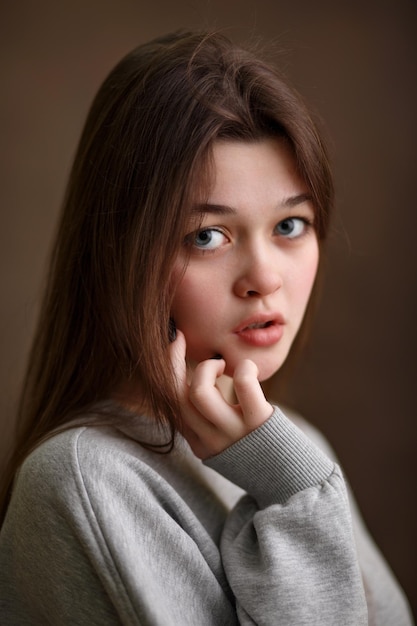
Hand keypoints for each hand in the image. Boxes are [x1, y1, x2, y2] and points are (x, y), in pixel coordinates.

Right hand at [169, 330, 272, 458]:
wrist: (293, 483)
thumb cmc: (260, 452)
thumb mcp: (226, 442)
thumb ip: (210, 420)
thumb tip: (201, 379)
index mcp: (198, 443)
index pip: (170, 402)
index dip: (167, 368)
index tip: (174, 343)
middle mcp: (210, 440)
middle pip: (175, 395)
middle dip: (172, 358)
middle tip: (182, 338)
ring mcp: (232, 433)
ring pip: (199, 391)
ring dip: (208, 368)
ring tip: (224, 365)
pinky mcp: (258, 424)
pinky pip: (243, 385)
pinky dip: (245, 369)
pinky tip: (250, 369)